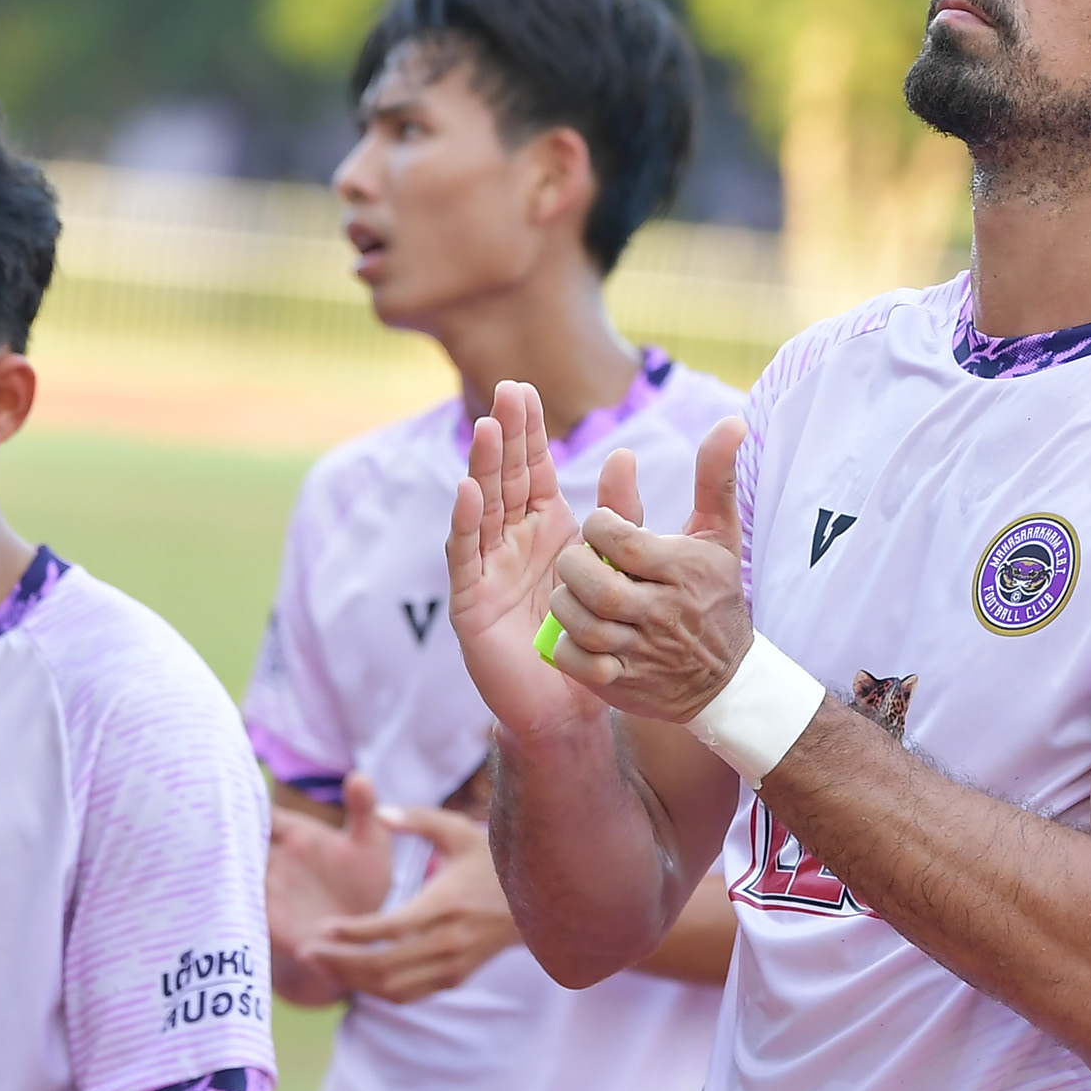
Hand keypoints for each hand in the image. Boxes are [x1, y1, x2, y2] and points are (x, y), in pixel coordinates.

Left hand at [304, 802, 519, 1002]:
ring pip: (391, 987)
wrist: (536, 902)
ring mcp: (452, 965)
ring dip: (351, 980)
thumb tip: (380, 813)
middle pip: (383, 964)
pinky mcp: (454, 978)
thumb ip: (417, 819)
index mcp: (445, 904)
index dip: (352, 933)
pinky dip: (375, 989)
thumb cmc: (491, 861)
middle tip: (306, 951)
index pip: (390, 929)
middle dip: (339, 961)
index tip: (323, 928)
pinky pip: (407, 994)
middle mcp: (448, 941)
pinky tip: (351, 975)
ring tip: (321, 965)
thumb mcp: (458, 831)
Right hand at [444, 382, 606, 746]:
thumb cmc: (591, 633)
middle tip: (505, 390)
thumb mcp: (613, 565)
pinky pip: (466, 557)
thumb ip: (621, 515)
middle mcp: (511, 541)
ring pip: (481, 509)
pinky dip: (465, 523)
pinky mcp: (472, 602)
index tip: (524, 388)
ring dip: (480, 468)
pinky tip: (467, 492)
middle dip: (503, 435)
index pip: (531, 469)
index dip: (527, 431)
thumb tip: (625, 453)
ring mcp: (487, 568)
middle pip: (502, 479)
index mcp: (545, 527)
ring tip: (485, 428)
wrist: (571, 702)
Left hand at [542, 418, 754, 723]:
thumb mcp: (718, 535)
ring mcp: (644, 652)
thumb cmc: (714, 593)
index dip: (600, 525)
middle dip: (573, 564)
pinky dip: (566, 646)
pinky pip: (578, 663)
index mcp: (684, 569)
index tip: (603, 527)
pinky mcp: (625, 684)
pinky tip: (573, 631)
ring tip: (572, 591)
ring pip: (582, 622)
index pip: (621, 539)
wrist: (726, 678)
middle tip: (575, 558)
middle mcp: (665, 612)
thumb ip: (715, 477)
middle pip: (596, 583)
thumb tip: (732, 421)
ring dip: (566, 603)